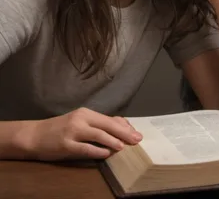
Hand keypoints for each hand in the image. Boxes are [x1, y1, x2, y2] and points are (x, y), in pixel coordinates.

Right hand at [18, 107, 142, 160]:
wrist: (34, 135)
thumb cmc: (60, 129)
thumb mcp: (80, 122)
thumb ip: (99, 124)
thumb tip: (122, 126)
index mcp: (86, 113)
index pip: (110, 119)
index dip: (125, 127)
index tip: (137, 133)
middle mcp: (81, 119)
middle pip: (107, 125)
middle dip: (124, 133)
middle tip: (137, 140)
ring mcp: (73, 131)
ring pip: (98, 135)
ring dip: (113, 140)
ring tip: (124, 146)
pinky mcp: (66, 144)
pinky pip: (85, 148)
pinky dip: (97, 150)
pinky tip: (106, 153)